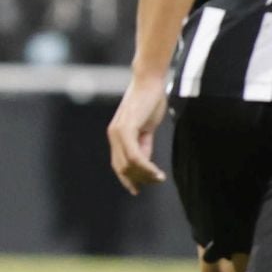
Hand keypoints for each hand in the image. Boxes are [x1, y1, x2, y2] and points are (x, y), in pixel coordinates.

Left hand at [107, 74, 168, 194]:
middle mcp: (113, 135)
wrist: (149, 82)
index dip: (127, 179)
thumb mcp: (146, 128)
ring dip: (144, 175)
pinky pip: (134, 155)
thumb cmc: (149, 102)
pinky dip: (145, 166)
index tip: (138, 190)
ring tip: (159, 178)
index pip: (118, 164)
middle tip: (156, 181)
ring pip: (128, 164)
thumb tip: (144, 161)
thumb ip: (143, 144)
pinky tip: (156, 172)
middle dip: (139, 179)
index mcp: (116, 135)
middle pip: (123, 168)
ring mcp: (118, 132)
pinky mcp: (126, 129)